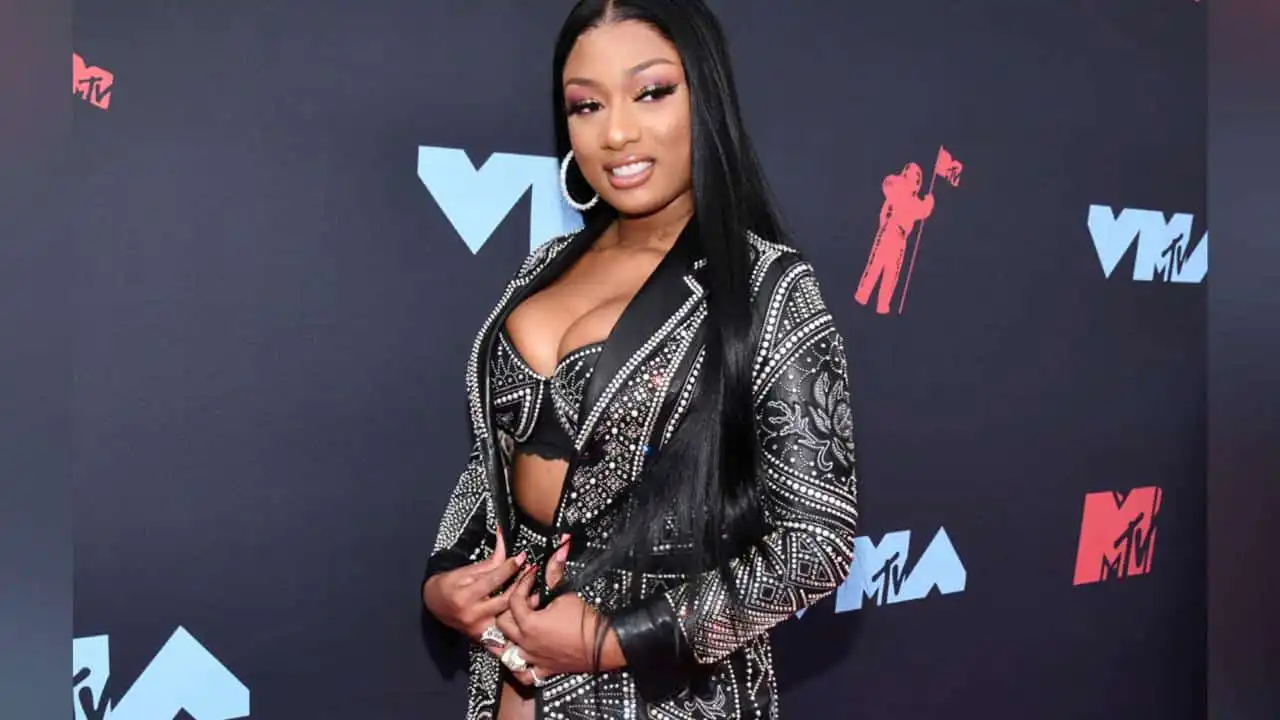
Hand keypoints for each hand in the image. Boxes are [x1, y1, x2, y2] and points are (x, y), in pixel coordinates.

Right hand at [423, 532, 525, 643]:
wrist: (434, 604)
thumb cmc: (449, 585)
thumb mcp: (466, 570)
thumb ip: (489, 562)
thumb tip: (504, 543)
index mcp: (465, 596)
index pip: (494, 579)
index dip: (510, 567)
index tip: (522, 558)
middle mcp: (472, 615)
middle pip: (505, 600)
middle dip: (521, 585)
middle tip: (532, 573)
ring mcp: (478, 629)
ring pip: (508, 617)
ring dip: (524, 604)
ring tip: (536, 591)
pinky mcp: (482, 637)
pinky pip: (503, 631)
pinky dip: (515, 622)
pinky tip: (526, 613)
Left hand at [490, 535, 624, 684]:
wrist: (603, 644)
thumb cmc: (584, 619)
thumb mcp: (566, 593)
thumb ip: (555, 573)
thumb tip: (559, 548)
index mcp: (529, 623)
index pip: (514, 600)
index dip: (522, 584)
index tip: (531, 576)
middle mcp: (526, 642)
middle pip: (502, 625)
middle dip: (508, 610)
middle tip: (521, 601)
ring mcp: (533, 658)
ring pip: (506, 653)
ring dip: (505, 641)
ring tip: (511, 630)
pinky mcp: (544, 669)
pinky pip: (524, 673)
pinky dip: (519, 667)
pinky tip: (521, 657)